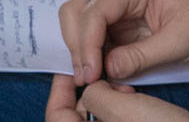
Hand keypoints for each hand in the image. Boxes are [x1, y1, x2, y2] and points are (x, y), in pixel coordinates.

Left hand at [47, 74, 188, 121]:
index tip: (68, 70)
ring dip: (105, 99)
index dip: (58, 91)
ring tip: (123, 86)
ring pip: (95, 118)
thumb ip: (94, 93)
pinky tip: (132, 97)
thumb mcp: (120, 108)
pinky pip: (112, 121)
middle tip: (102, 74)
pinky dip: (117, 107)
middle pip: (74, 118)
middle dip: (87, 94)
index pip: (56, 117)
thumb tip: (90, 88)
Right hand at [59, 0, 188, 92]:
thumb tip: (107, 69)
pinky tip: (110, 77)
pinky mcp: (125, 26)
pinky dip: (97, 58)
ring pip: (83, 27)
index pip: (95, 9)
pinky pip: (99, 41)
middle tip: (89, 79)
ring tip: (100, 80)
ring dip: (84, 53)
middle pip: (78, 13)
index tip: (91, 72)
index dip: (86, 42)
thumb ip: (141, 55)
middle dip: (77, 46)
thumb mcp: (181, 39)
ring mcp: (121, 10)